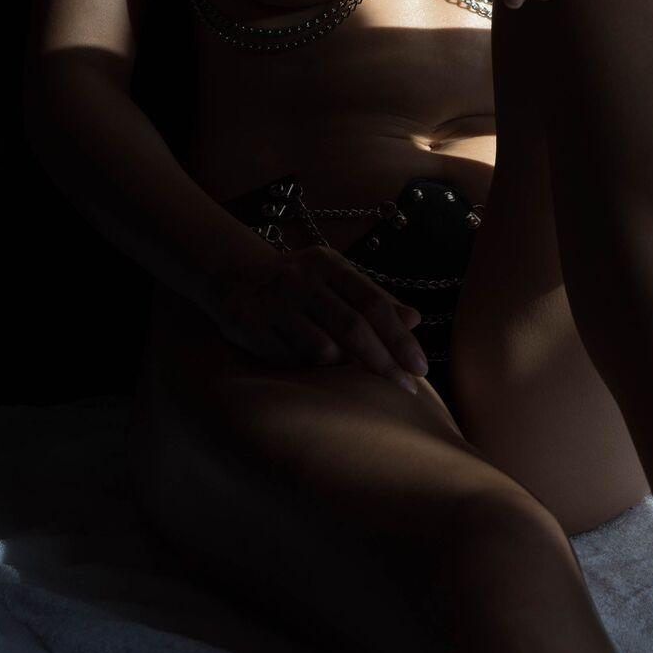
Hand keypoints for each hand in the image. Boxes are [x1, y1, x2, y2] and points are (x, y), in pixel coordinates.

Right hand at [205, 242, 430, 393]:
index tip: (419, 367)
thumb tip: (415, 319)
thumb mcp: (336, 279)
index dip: (399, 338)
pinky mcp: (248, 325)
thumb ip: (374, 298)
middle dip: (383, 363)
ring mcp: (272, 302)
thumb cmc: (300, 283)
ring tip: (348, 371)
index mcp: (328, 264)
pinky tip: (309, 364)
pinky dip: (307, 368)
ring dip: (342, 367)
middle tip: (405, 388)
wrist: (233, 275)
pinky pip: (291, 361)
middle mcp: (299, 279)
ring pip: (321, 351)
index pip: (372, 303)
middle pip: (352, 328)